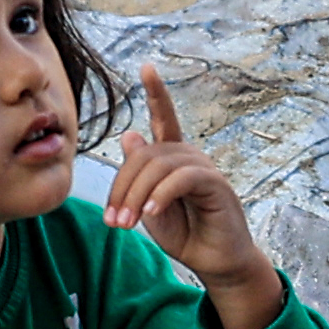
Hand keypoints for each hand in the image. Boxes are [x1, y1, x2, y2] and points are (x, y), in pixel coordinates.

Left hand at [108, 65, 281, 328]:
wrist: (214, 262)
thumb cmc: (184, 233)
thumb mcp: (149, 206)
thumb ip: (138, 175)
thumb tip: (129, 134)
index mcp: (173, 158)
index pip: (165, 118)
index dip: (156, 92)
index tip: (147, 66)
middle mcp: (189, 156)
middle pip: (144, 154)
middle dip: (122, 187)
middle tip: (112, 221)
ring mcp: (204, 168)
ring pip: (159, 166)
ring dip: (136, 196)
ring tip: (127, 223)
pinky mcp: (216, 184)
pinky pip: (182, 178)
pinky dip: (161, 195)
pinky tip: (150, 213)